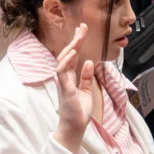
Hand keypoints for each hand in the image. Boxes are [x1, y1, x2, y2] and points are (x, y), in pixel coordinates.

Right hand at [53, 23, 94, 153]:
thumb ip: (86, 77)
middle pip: (67, 54)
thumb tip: (90, 62)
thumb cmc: (78, 111)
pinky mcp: (65, 88)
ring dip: (71, 47)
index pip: (72, 56)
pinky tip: (74, 52)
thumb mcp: (86, 91)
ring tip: (79, 36)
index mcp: (68, 77)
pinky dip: (66, 61)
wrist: (74, 127)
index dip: (76, 42)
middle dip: (75, 40)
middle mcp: (63, 77)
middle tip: (82, 27)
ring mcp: (62, 82)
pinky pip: (62, 71)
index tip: (81, 30)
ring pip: (63, 59)